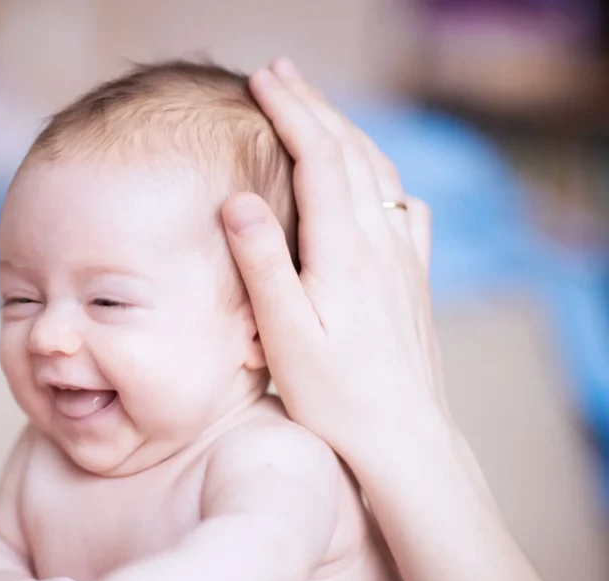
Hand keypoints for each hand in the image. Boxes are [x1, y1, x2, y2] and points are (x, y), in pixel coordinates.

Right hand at [222, 58, 448, 466]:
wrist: (404, 438)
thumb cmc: (336, 396)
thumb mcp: (285, 335)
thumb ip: (261, 264)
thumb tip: (238, 198)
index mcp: (345, 250)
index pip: (319, 157)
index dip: (290, 111)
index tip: (260, 79)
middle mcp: (381, 242)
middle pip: (351, 151)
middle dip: (313, 105)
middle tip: (279, 72)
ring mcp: (404, 258)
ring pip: (378, 171)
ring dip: (344, 130)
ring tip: (315, 106)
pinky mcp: (413, 278)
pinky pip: (401, 204)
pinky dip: (380, 172)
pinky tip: (375, 180)